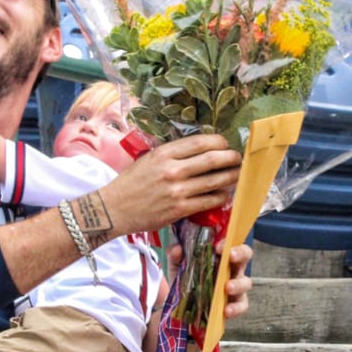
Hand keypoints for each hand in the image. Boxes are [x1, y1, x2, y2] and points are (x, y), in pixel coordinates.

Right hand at [98, 135, 240, 235]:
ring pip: (215, 181)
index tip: (225, 144)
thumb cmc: (130, 183)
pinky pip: (208, 201)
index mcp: (164, 153)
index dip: (219, 142)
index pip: (200, 142)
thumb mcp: (148, 160)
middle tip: (238, 159)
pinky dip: (220, 196)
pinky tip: (224, 194)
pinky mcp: (179, 209)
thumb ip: (171, 155)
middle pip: (213, 159)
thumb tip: (198, 151)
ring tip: (237, 175)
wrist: (113, 209)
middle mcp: (172, 170)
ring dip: (231, 177)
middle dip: (231, 158)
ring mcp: (177, 190)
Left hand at [164, 242, 252, 319]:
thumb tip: (176, 249)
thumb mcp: (177, 267)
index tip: (218, 247)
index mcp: (220, 256)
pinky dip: (236, 308)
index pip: (230, 243)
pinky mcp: (235, 305)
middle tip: (230, 256)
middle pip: (245, 256)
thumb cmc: (186, 281)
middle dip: (240, 254)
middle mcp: (231, 269)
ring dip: (238, 284)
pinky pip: (242, 306)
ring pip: (246, 282)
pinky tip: (227, 310)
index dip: (228, 242)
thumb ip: (175, 256)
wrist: (181, 308)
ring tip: (227, 288)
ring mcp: (235, 287)